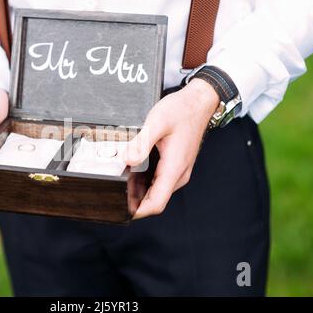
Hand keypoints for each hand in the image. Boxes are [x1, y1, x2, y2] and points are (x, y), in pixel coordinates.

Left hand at [124, 78, 219, 218]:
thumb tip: (127, 161)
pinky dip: (144, 181)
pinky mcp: (175, 165)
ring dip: (138, 191)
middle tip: (113, 192)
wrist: (199, 101)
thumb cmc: (182, 110)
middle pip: (154, 200)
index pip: (156, 203)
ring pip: (156, 191)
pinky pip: (158, 181)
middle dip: (134, 201)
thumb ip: (141, 143)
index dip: (138, 211)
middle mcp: (178, 174)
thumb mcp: (158, 122)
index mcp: (174, 168)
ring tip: (120, 181)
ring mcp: (177, 171)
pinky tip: (131, 171)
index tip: (121, 210)